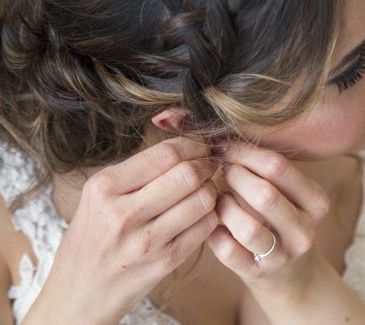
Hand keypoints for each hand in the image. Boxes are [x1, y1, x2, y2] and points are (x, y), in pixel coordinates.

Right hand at [37, 137, 223, 323]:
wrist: (78, 293)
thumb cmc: (93, 237)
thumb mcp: (98, 196)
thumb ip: (137, 171)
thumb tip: (186, 147)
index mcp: (104, 187)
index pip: (165, 154)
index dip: (193, 145)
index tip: (201, 147)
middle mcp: (123, 213)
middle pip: (187, 174)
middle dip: (207, 165)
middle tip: (210, 165)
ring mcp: (146, 240)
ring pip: (202, 199)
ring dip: (212, 190)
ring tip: (205, 189)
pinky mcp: (165, 261)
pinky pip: (205, 227)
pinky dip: (211, 215)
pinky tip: (201, 214)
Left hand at [206, 140, 330, 294]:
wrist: (292, 275)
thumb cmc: (282, 219)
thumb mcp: (289, 193)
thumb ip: (267, 167)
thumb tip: (224, 135)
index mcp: (316, 201)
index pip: (278, 167)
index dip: (245, 152)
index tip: (224, 144)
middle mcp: (305, 229)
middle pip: (264, 194)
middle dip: (234, 175)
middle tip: (219, 167)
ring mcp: (283, 256)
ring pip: (246, 227)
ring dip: (224, 207)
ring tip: (218, 199)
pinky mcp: (259, 275)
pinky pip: (228, 252)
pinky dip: (215, 234)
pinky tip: (213, 225)